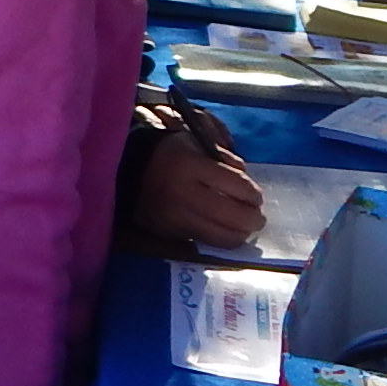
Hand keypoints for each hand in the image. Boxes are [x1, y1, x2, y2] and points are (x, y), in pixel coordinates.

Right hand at [135, 123, 265, 247]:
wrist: (130, 171)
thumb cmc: (171, 154)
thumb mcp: (196, 143)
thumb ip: (226, 159)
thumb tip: (248, 185)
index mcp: (191, 166)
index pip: (239, 186)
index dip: (254, 194)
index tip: (255, 196)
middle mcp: (184, 194)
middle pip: (235, 217)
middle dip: (253, 219)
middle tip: (257, 216)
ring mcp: (176, 217)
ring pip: (224, 237)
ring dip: (240, 234)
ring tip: (243, 227)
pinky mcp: (171, 233)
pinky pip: (206, 242)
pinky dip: (220, 238)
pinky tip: (224, 230)